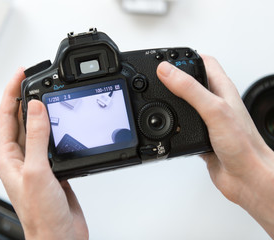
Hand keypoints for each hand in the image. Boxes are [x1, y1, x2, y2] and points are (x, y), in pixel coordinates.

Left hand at [0, 68, 88, 239]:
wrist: (60, 236)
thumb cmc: (41, 215)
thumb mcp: (37, 171)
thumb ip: (37, 138)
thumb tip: (36, 108)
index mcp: (8, 158)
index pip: (5, 117)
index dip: (11, 93)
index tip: (20, 75)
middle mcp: (20, 158)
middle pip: (19, 119)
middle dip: (25, 97)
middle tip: (34, 78)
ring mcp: (37, 162)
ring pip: (36, 128)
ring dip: (41, 110)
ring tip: (49, 93)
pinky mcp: (52, 167)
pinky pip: (51, 140)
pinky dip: (56, 126)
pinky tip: (62, 121)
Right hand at [157, 56, 273, 237]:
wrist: (247, 177)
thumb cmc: (243, 145)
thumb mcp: (213, 110)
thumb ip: (189, 89)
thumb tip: (167, 71)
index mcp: (222, 90)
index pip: (205, 62)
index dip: (186, 57)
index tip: (167, 57)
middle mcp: (215, 103)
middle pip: (192, 82)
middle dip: (174, 77)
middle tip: (158, 75)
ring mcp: (208, 120)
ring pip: (186, 104)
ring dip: (172, 101)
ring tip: (159, 96)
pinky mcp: (201, 137)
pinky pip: (183, 126)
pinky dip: (173, 124)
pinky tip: (167, 126)